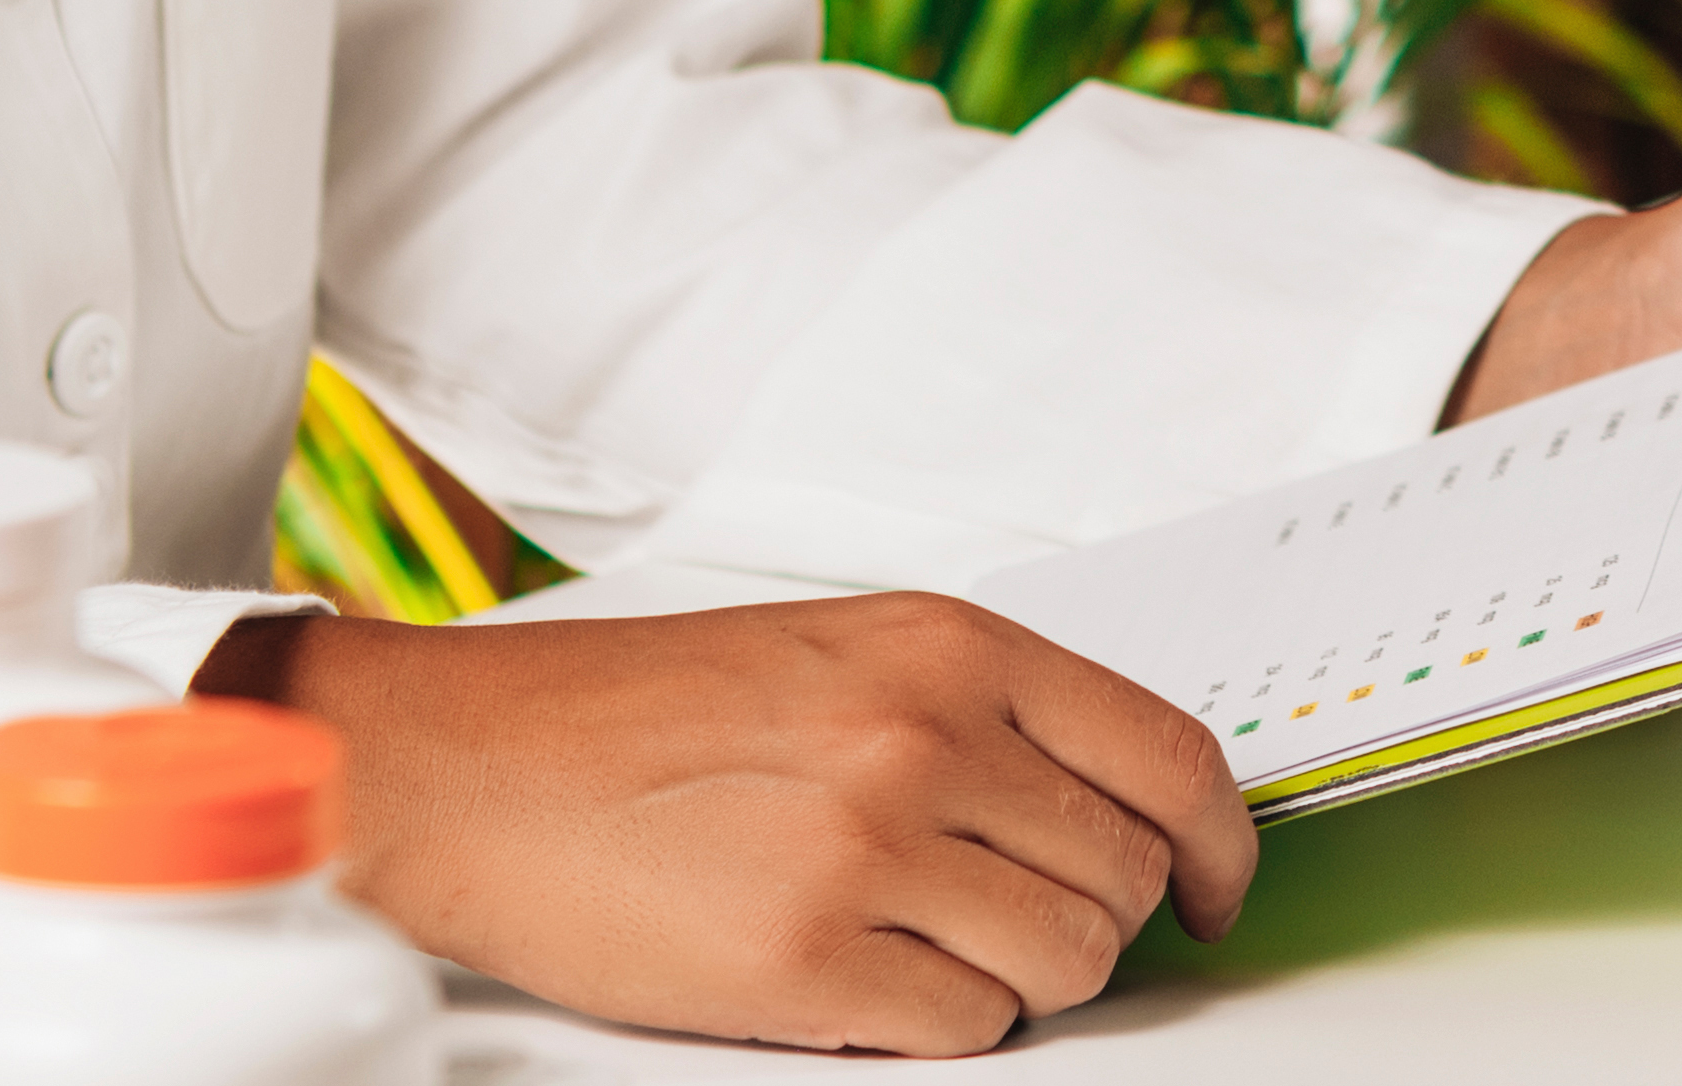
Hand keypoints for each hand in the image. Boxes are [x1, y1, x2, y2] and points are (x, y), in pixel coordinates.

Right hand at [224, 592, 1252, 1053]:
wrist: (461, 766)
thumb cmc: (626, 717)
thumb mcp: (838, 653)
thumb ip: (978, 712)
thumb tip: (1104, 803)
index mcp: (949, 648)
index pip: (1171, 755)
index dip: (1220, 845)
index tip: (1215, 891)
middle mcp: (926, 735)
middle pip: (1124, 875)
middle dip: (1093, 921)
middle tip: (1014, 926)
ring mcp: (870, 849)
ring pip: (1064, 964)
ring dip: (1017, 983)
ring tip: (923, 953)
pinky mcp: (805, 960)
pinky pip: (964, 1033)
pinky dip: (936, 1029)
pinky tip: (863, 988)